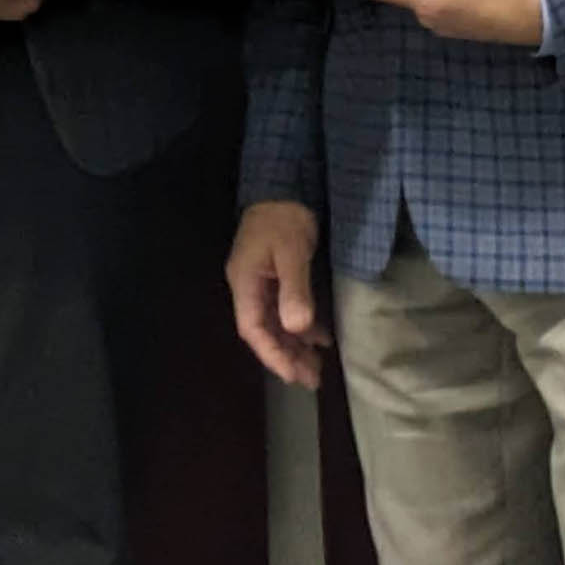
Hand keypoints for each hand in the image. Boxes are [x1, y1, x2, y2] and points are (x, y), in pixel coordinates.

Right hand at [225, 200, 330, 389]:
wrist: (284, 184)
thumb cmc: (285, 218)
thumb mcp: (292, 252)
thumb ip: (294, 290)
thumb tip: (296, 328)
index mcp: (245, 283)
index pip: (253, 329)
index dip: (273, 355)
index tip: (294, 375)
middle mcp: (248, 287)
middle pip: (264, 331)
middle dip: (286, 357)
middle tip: (313, 379)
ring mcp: (260, 282)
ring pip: (275, 323)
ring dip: (294, 345)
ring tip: (317, 367)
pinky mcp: (275, 276)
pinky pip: (284, 310)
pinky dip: (301, 326)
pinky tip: (319, 337)